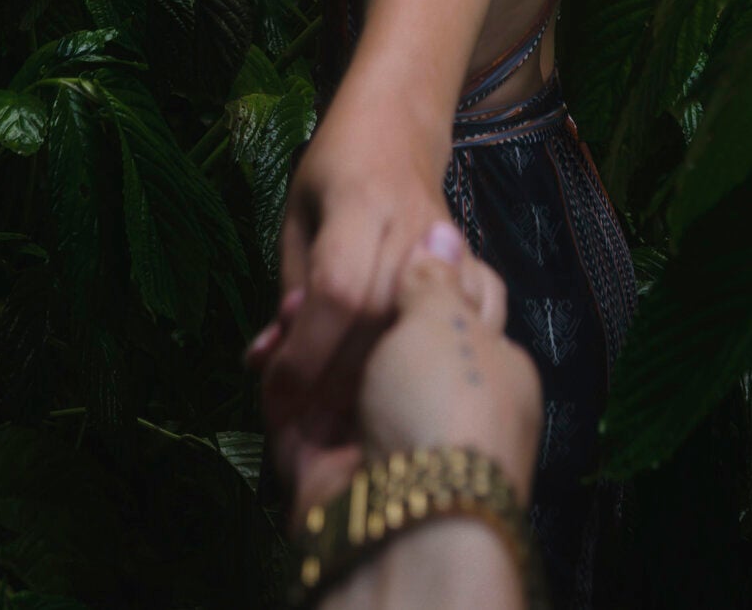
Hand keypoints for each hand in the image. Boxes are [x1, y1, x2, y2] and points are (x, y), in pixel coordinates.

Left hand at [260, 89, 453, 491]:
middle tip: (296, 424)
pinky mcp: (469, 267)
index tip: (276, 392)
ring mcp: (448, 248)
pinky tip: (388, 392)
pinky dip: (417, 367)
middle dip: (330, 382)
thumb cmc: (337, 165)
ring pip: (411, 333)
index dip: (306, 350)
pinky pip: (449, 330)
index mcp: (359, 202)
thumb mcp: (299, 213)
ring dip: (369, 385)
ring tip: (331, 421)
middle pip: (376, 321)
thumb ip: (293, 285)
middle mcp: (411, 227)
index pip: (337, 289)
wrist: (402, 123)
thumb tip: (269, 366)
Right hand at [292, 224, 542, 532]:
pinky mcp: (329, 465)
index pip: (452, 309)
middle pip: (383, 338)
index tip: (390, 243)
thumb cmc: (444, 403)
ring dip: (303, 343)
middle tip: (313, 284)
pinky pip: (300, 413)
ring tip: (281, 316)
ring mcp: (381, 436)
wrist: (406, 514)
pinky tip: (264, 356)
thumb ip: (434, 278)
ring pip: (337, 373)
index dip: (414, 274)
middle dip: (344, 310)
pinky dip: (280, 385)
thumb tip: (441, 237)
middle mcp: (436, 402)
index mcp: (486, 370)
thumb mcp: (449, 325)